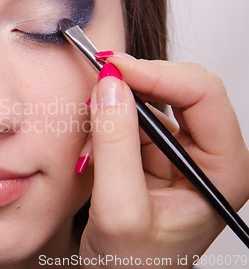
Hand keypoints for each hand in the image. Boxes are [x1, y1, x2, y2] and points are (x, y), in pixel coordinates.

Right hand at [79, 54, 248, 267]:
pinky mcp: (156, 156)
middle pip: (185, 89)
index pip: (204, 96)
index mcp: (223, 171)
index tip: (115, 68)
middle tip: (101, 75)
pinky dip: (113, 116)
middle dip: (140, 80)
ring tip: (93, 114)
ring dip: (122, 99)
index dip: (159, 74)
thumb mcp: (119, 209)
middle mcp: (209, 157)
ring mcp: (182, 154)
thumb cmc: (132, 266)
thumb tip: (109, 87)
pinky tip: (96, 131)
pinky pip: (136, 118)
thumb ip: (115, 145)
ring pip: (157, 101)